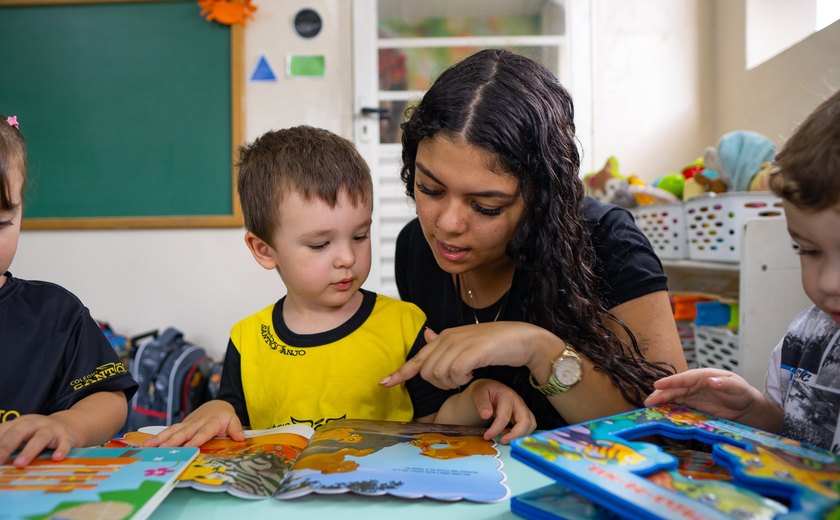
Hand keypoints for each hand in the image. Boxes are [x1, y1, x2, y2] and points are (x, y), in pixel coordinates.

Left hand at [0, 414, 78, 466]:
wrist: (68, 424)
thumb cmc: (37, 434)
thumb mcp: (21, 434)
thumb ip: (7, 443)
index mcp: (19, 422)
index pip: (3, 430)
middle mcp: (34, 423)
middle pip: (19, 432)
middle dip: (6, 446)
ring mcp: (51, 429)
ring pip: (41, 437)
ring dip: (29, 450)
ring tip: (19, 464)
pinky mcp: (66, 436)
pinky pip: (64, 443)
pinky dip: (61, 450)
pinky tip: (57, 458)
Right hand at [143, 400, 243, 447]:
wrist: (217, 404)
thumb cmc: (225, 416)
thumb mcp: (234, 420)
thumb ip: (236, 429)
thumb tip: (240, 438)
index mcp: (211, 423)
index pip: (203, 433)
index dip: (196, 439)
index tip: (189, 447)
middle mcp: (197, 423)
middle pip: (184, 432)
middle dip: (173, 441)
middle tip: (162, 449)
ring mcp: (187, 423)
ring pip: (173, 431)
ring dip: (160, 439)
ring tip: (147, 447)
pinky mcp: (181, 425)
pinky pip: (169, 431)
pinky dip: (158, 437)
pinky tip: (146, 444)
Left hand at [382, 323, 552, 389]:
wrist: (523, 339)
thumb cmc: (497, 345)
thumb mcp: (468, 344)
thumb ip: (447, 344)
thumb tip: (427, 336)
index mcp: (445, 337)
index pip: (417, 358)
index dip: (400, 373)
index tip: (383, 384)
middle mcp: (448, 338)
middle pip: (426, 372)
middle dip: (439, 383)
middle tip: (459, 380)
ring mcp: (459, 343)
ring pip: (438, 374)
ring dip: (452, 383)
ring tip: (468, 375)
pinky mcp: (470, 351)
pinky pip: (454, 373)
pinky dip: (462, 379)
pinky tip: (473, 373)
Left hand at [466, 379, 535, 443]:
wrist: (490, 388)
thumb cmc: (485, 391)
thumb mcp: (479, 394)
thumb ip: (482, 404)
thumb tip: (486, 415)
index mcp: (507, 396)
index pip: (505, 417)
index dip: (496, 429)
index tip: (487, 436)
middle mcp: (519, 402)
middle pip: (526, 422)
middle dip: (515, 435)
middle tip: (502, 441)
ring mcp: (523, 408)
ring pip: (531, 425)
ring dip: (520, 435)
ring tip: (504, 437)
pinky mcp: (524, 414)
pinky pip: (529, 426)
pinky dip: (521, 433)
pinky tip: (507, 434)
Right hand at [644, 368, 761, 420]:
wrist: (746, 408)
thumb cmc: (743, 394)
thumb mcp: (737, 387)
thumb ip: (724, 384)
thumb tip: (710, 380)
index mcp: (704, 376)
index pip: (685, 378)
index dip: (671, 381)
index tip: (658, 385)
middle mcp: (695, 384)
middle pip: (676, 388)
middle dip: (661, 393)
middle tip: (649, 400)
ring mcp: (693, 394)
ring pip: (674, 396)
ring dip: (661, 400)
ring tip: (649, 405)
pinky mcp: (693, 405)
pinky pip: (678, 405)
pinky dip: (668, 407)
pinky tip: (659, 411)